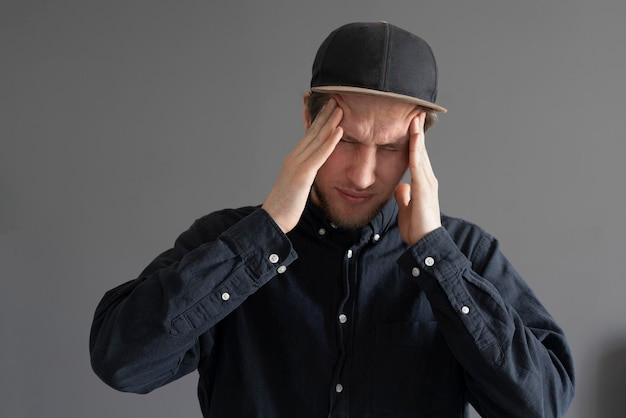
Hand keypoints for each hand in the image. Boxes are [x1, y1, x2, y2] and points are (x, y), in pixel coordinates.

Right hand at [262, 98, 343, 232]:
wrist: (273, 219)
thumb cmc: (285, 206)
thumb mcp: (296, 186)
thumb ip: (303, 176)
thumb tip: (310, 173)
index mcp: (294, 160)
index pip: (308, 136)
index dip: (317, 120)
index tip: (327, 108)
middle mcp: (294, 157)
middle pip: (312, 132)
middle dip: (324, 115)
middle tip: (335, 99)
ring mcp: (298, 164)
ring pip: (317, 139)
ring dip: (330, 122)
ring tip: (341, 108)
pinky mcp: (303, 174)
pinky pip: (320, 155)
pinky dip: (330, 141)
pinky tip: (339, 131)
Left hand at [394, 112, 441, 245]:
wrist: (425, 243)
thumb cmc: (417, 229)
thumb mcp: (407, 209)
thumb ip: (405, 197)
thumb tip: (401, 187)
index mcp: (422, 184)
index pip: (417, 158)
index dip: (414, 142)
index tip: (410, 126)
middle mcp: (427, 180)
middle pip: (420, 151)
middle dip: (417, 133)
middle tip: (415, 113)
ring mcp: (427, 182)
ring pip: (421, 154)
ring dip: (418, 136)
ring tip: (415, 119)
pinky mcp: (424, 187)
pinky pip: (418, 164)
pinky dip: (416, 149)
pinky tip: (414, 137)